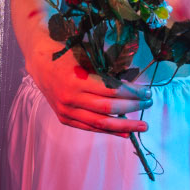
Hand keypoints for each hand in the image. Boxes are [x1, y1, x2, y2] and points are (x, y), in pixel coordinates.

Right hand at [27, 42, 151, 136]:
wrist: (41, 63)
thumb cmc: (68, 57)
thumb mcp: (88, 59)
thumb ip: (106, 74)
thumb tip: (132, 88)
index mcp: (77, 80)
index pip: (112, 90)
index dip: (132, 93)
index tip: (147, 92)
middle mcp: (71, 98)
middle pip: (108, 109)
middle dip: (132, 108)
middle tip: (149, 104)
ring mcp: (66, 110)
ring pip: (100, 123)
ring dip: (124, 126)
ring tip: (141, 126)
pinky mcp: (64, 118)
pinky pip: (90, 128)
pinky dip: (108, 131)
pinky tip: (124, 133)